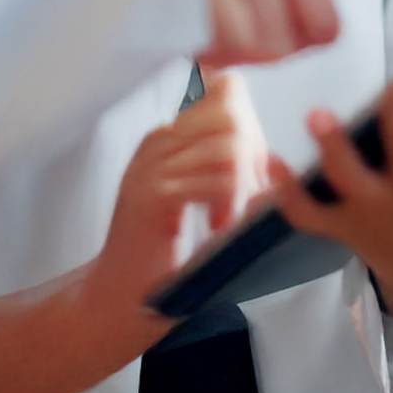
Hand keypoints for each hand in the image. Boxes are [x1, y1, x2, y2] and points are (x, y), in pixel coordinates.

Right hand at [81, 70, 273, 340]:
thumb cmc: (164, 257)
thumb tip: (273, 158)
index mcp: (169, 137)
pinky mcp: (153, 197)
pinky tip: (218, 228)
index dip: (251, 124)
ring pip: (228, 147)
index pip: (226, 90)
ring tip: (230, 218)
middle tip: (246, 198)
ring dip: (243, 187)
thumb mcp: (196, 200)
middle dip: (253, 155)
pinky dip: (230, 206)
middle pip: (232, 114)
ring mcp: (152, 167)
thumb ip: (223, 170)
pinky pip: (216, 180)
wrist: (118, 301)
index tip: (251, 169)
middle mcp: (158, 143)